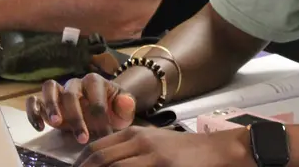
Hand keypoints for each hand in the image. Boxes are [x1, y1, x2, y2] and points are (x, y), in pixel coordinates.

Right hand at [26, 73, 135, 143]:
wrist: (103, 109)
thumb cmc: (113, 109)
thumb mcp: (124, 109)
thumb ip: (127, 105)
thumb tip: (125, 101)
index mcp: (95, 82)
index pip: (95, 98)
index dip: (100, 117)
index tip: (104, 136)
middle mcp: (75, 83)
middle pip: (71, 94)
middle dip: (77, 117)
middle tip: (83, 139)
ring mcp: (59, 90)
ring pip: (49, 88)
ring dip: (51, 106)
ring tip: (56, 123)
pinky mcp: (45, 101)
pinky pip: (34, 99)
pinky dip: (33, 110)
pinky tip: (40, 127)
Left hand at [73, 126, 252, 166]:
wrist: (217, 151)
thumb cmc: (184, 151)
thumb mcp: (154, 143)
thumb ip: (130, 150)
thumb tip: (103, 162)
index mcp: (135, 134)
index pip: (96, 149)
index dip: (81, 165)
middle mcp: (140, 143)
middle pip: (101, 160)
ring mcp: (152, 157)